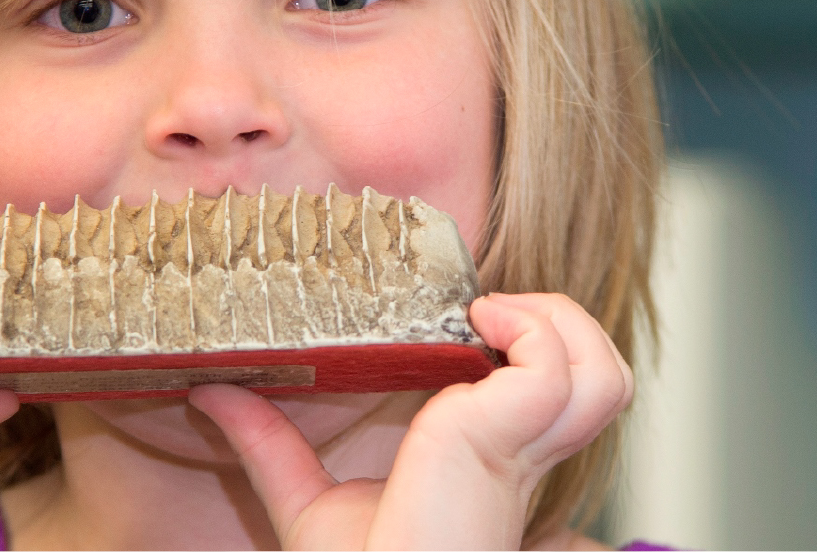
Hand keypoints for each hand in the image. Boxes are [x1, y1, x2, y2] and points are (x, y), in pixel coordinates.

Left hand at [189, 292, 632, 549]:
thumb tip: (211, 391)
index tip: (469, 324)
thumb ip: (268, 444)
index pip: (560, 399)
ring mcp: (519, 447)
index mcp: (495, 469)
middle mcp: (521, 458)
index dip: (535, 348)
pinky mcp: (503, 438)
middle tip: (488, 315)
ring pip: (605, 372)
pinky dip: (531, 330)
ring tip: (491, 317)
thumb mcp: (303, 501)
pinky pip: (558, 369)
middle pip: (605, 379)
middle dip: (565, 327)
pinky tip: (477, 328)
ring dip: (561, 323)